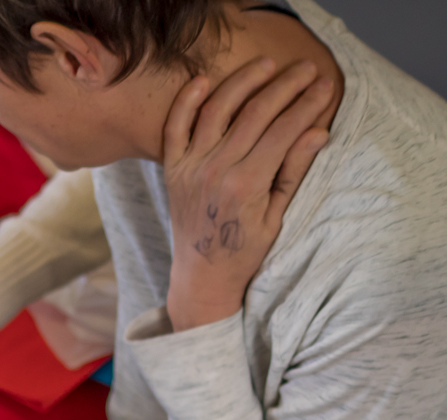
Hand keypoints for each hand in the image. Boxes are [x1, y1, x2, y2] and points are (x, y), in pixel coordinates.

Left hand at [164, 56, 333, 331]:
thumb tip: (319, 131)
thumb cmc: (244, 250)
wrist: (201, 276)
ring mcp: (191, 168)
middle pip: (256, 112)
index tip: (325, 86)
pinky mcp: (173, 169)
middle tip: (307, 68)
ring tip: (267, 65)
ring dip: (244, 80)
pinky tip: (206, 80)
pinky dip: (187, 100)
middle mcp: (215, 171)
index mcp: (245, 186)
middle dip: (287, 85)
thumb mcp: (276, 216)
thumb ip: (293, 171)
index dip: (308, 104)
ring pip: (218, 108)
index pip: (284, 130)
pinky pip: (175, 126)